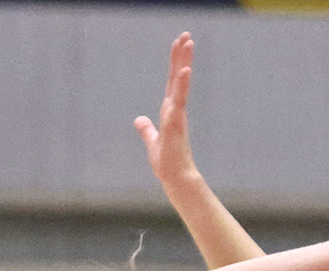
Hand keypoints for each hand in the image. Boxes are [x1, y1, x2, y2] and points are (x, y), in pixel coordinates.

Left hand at [135, 33, 199, 191]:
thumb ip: (147, 129)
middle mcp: (175, 109)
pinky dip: (182, 84)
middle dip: (182, 55)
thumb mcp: (153, 142)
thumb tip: (140, 120)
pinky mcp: (176, 122)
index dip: (176, 63)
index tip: (180, 45)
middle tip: (186, 35)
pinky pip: (180, 99)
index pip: (173, 82)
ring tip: (188, 42)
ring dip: (184, 61)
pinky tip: (185, 69)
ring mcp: (177, 114)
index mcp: (169, 111)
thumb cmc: (167, 163)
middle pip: (178, 76)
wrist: (175, 178)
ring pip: (180, 82)